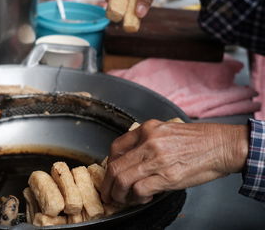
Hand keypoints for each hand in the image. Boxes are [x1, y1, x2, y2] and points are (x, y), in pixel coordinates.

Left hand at [100, 120, 248, 203]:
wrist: (221, 145)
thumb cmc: (197, 139)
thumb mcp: (166, 131)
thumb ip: (146, 141)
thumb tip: (130, 160)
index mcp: (147, 129)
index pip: (116, 147)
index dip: (110, 164)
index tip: (111, 173)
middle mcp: (149, 142)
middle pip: (115, 166)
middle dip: (108, 184)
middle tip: (109, 193)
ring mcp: (157, 160)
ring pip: (122, 180)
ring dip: (118, 194)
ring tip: (122, 199)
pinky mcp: (167, 176)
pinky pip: (140, 190)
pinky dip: (137, 198)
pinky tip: (142, 198)